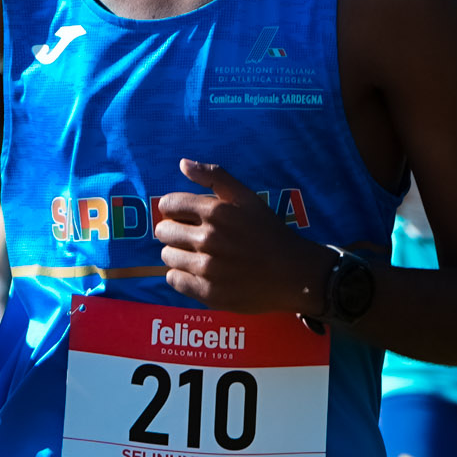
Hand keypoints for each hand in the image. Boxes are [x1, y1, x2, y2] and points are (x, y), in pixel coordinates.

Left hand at [155, 159, 320, 314]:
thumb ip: (214, 177)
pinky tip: (198, 272)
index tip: (184, 216)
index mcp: (215, 211)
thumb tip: (182, 163)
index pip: (169, 204)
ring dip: (177, 254)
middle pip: (164, 232)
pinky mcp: (207, 293)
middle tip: (192, 237)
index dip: (174, 209)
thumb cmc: (268, 232)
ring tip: (197, 255)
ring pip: (167, 256)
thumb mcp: (247, 198)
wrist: (292, 273)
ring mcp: (207, 268)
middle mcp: (208, 239)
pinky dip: (181, 276)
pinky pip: (174, 280)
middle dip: (174, 231)